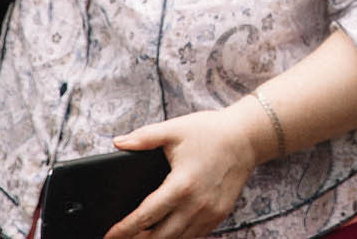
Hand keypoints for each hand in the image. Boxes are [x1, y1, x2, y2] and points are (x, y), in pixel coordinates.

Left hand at [103, 104, 264, 238]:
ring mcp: (210, 212)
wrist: (248, 136)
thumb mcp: (175, 129)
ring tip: (141, 238)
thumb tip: (119, 142)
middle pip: (160, 237)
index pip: (145, 216)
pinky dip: (179, 238)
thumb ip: (145, 137)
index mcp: (181, 184)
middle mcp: (196, 204)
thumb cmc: (211, 131)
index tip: (109, 235)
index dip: (123, 230)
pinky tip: (168, 235)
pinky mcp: (220, 215)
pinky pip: (195, 236)